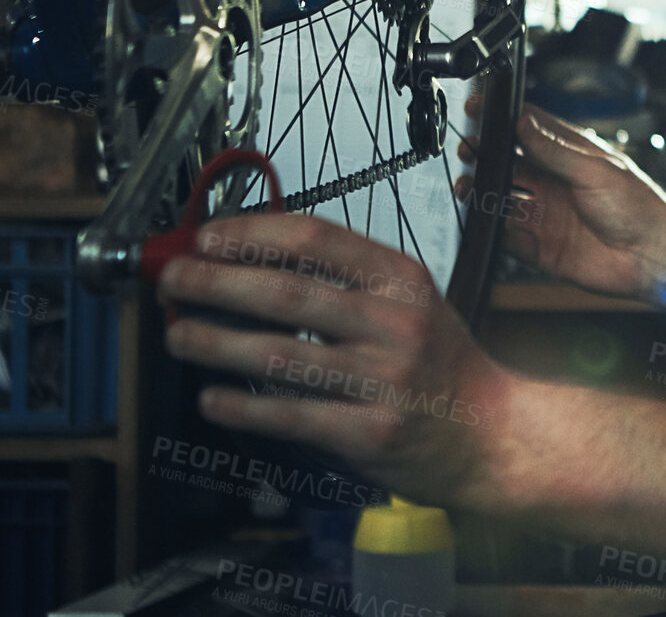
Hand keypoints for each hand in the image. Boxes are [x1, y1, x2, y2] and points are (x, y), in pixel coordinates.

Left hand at [156, 212, 514, 511]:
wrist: (491, 433)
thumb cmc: (439, 364)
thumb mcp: (410, 302)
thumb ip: (347, 281)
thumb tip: (253, 261)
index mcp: (403, 278)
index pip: (317, 239)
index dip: (253, 234)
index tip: (208, 237)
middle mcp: (395, 322)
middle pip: (287, 293)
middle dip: (216, 283)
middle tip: (173, 279)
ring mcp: (383, 379)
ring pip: (279, 354)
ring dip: (215, 343)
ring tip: (178, 335)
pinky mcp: (369, 432)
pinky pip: (290, 416)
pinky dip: (242, 407)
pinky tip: (212, 399)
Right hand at [455, 96, 665, 305]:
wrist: (653, 257)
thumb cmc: (640, 208)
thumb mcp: (596, 171)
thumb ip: (555, 150)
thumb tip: (523, 124)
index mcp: (572, 155)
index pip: (530, 128)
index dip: (502, 117)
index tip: (478, 107)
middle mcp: (555, 181)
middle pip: (508, 162)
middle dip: (484, 155)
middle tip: (468, 150)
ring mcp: (546, 212)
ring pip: (502, 198)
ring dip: (482, 192)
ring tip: (468, 187)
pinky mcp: (541, 245)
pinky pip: (507, 236)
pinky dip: (491, 229)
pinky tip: (483, 220)